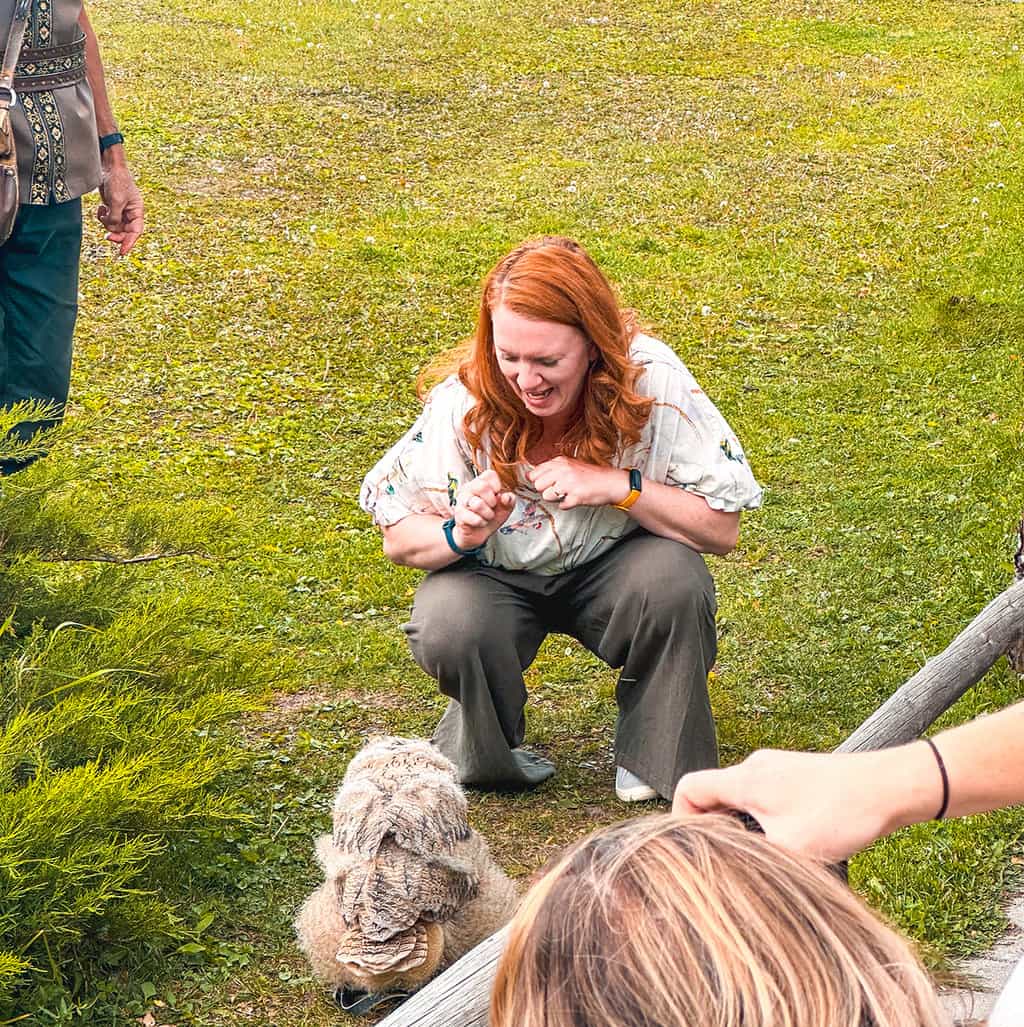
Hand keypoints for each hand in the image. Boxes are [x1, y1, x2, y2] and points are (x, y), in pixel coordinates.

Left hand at [97, 162, 143, 254]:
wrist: (108, 167)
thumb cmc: (117, 181)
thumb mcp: (116, 201)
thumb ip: (115, 218)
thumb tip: (112, 229)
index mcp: (137, 211)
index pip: (136, 232)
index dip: (129, 243)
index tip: (122, 252)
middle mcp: (130, 213)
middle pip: (125, 232)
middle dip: (116, 234)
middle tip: (107, 237)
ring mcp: (121, 210)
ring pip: (115, 226)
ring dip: (107, 223)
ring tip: (102, 212)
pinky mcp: (112, 207)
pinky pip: (108, 219)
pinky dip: (103, 217)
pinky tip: (100, 208)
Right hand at [452, 470, 515, 549]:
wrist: (477, 534)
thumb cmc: (489, 517)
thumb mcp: (504, 508)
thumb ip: (509, 501)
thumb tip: (507, 497)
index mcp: (480, 483)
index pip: (489, 475)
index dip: (497, 485)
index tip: (497, 495)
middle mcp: (469, 488)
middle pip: (482, 486)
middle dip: (492, 500)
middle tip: (492, 507)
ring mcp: (462, 500)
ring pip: (478, 504)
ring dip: (488, 514)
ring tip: (487, 516)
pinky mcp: (459, 513)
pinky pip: (474, 518)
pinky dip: (481, 523)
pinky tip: (480, 522)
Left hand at [527, 457, 629, 509]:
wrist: (612, 482)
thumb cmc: (591, 476)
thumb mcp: (570, 465)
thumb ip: (551, 469)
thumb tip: (529, 475)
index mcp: (560, 461)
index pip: (534, 473)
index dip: (538, 481)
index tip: (545, 484)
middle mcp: (563, 470)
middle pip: (538, 485)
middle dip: (546, 490)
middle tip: (559, 490)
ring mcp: (569, 483)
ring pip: (547, 496)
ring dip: (556, 499)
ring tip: (568, 493)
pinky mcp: (576, 496)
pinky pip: (561, 505)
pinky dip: (567, 505)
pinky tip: (575, 498)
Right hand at [672, 748, 907, 861]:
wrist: (889, 786)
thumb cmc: (841, 814)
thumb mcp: (790, 850)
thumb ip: (753, 861)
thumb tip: (734, 879)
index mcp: (745, 780)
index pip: (688, 788)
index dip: (680, 818)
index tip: (692, 847)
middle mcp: (755, 767)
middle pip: (712, 793)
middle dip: (713, 828)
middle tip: (727, 859)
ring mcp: (776, 767)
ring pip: (739, 796)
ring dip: (742, 825)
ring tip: (762, 855)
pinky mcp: (796, 774)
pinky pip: (763, 795)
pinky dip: (763, 819)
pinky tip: (789, 843)